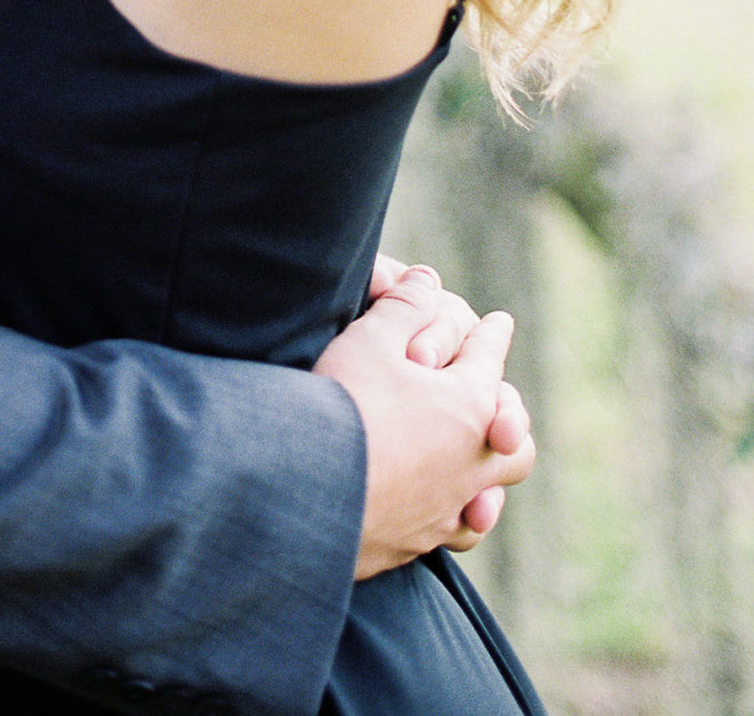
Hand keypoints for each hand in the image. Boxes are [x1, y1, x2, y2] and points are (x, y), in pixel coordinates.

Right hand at [316, 264, 535, 576]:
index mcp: (469, 404)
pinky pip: (456, 529)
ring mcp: (448, 506)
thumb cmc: (341, 404)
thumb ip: (404, 304)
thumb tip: (428, 278)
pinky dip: (455, 513)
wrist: (303, 488)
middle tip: (496, 402)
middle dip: (509, 415)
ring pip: (492, 495)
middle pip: (516, 440)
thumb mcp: (369, 338)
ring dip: (488, 475)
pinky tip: (438, 505)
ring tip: (476, 463)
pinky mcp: (419, 541)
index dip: (492, 334)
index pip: (489, 357)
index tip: (499, 323)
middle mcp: (472, 461)